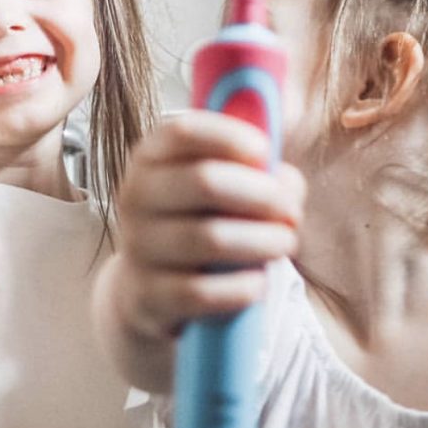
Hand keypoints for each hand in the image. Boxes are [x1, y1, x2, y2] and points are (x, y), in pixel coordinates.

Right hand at [94, 111, 303, 391]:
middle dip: (263, 195)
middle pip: (204, 181)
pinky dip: (241, 287)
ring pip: (209, 238)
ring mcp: (137, 247)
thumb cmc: (198, 221)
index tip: (265, 152)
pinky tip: (259, 284)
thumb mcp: (218, 183)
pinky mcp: (147, 296)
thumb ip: (255, 162)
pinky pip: (201, 291)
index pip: (183, 132)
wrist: (147, 289)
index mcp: (150, 159)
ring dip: (262, 241)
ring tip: (285, 244)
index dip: (231, 137)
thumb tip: (287, 165)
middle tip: (292, 211)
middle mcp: (136, 197)